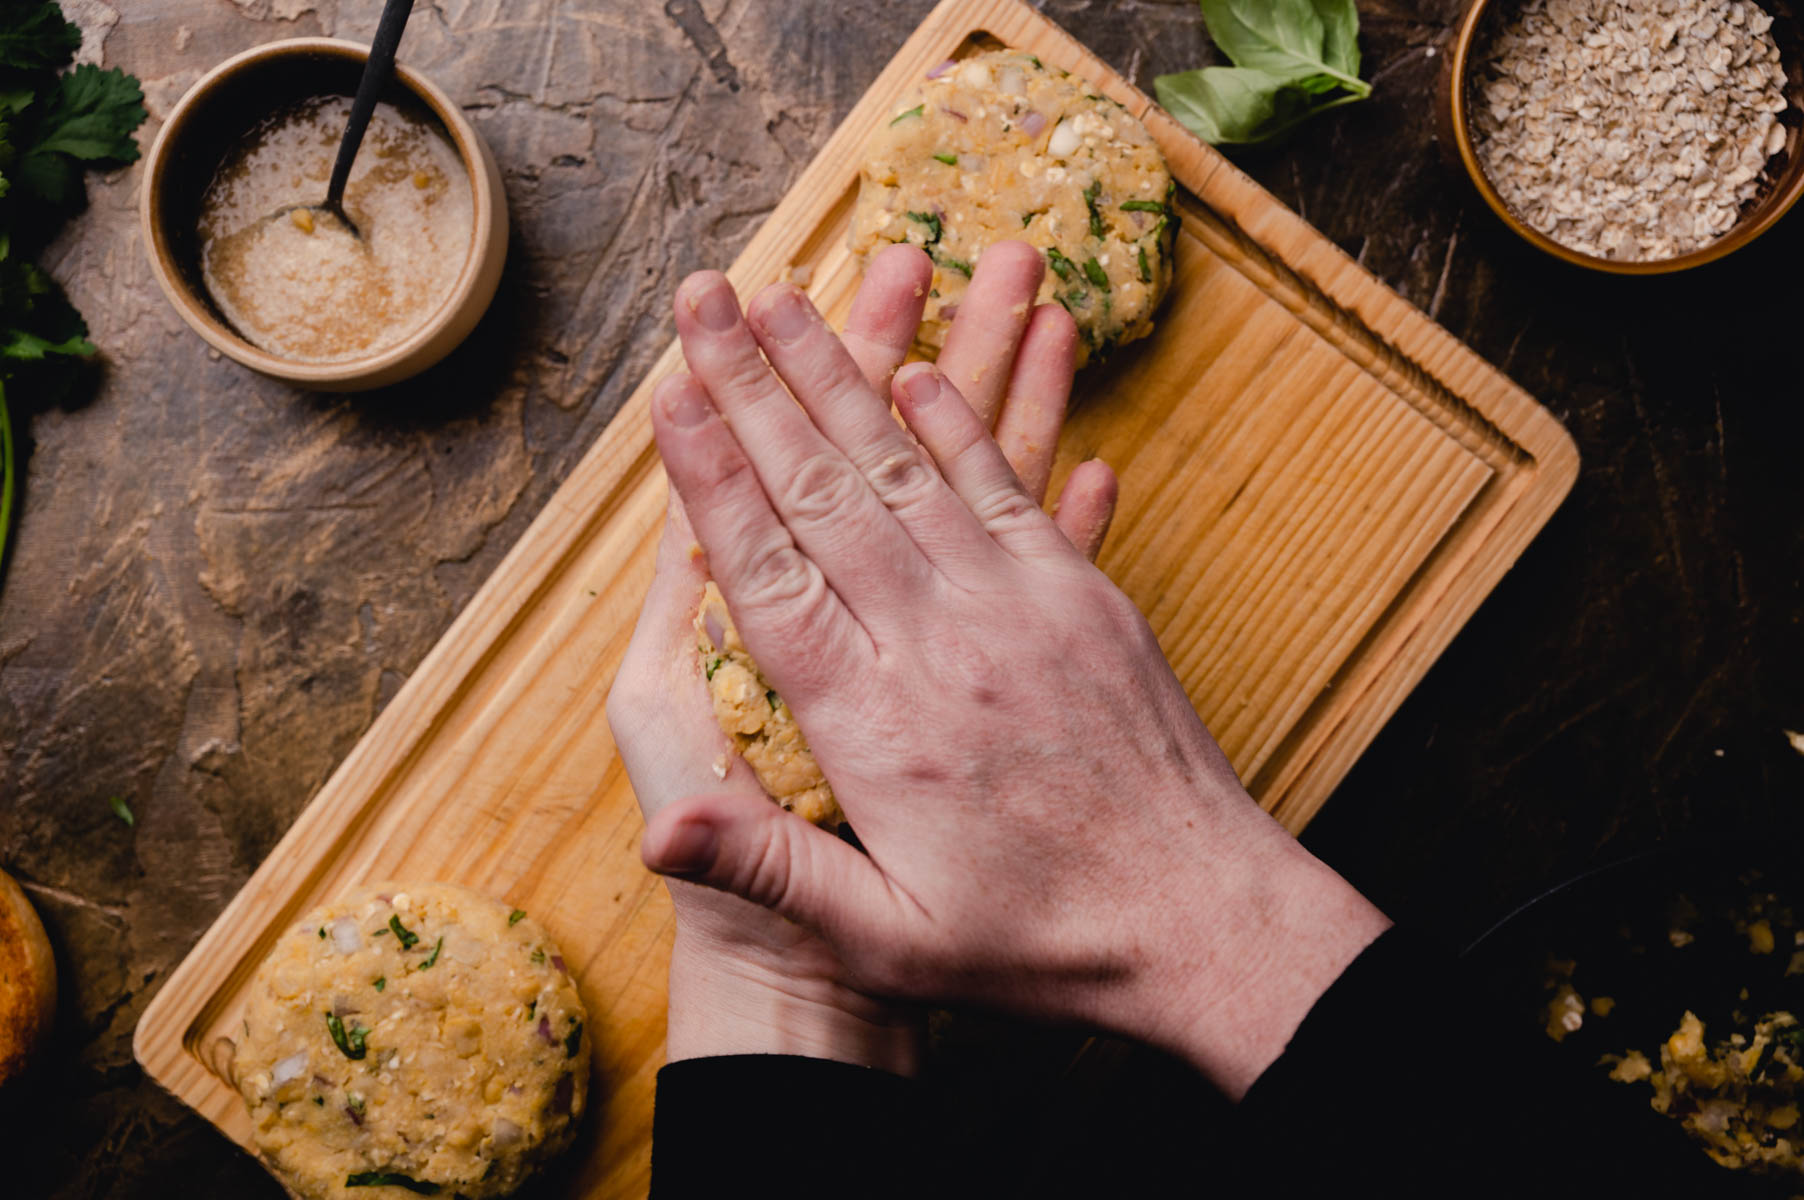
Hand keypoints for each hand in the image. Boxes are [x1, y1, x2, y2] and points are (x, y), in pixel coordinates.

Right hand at [607, 242, 1115, 1072]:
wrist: (1203, 918)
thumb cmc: (1040, 943)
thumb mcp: (890, 943)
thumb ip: (771, 876)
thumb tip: (658, 831)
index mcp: (876, 723)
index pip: (769, 574)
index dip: (713, 474)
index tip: (671, 390)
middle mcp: (942, 642)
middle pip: (829, 491)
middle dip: (757, 386)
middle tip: (708, 296)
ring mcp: (1021, 609)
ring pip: (914, 468)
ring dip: (848, 375)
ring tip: (795, 298)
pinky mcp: (1085, 599)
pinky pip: (1010, 490)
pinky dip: (963, 422)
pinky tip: (925, 370)